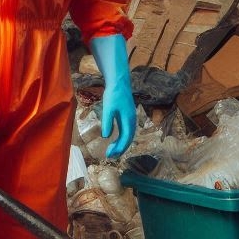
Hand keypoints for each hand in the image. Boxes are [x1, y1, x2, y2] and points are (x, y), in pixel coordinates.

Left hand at [89, 33, 135, 158]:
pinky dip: (121, 138)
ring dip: (121, 144)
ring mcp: (130, 119)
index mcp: (129, 120)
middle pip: (128, 139)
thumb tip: (106, 137)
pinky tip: (114, 140)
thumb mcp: (108, 108)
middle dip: (120, 149)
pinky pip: (126, 131)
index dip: (118, 148)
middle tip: (109, 156)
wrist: (119, 83)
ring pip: (128, 136)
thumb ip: (107, 122)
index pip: (125, 138)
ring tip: (111, 151)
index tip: (110, 154)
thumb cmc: (113, 95)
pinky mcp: (127, 116)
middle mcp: (132, 121)